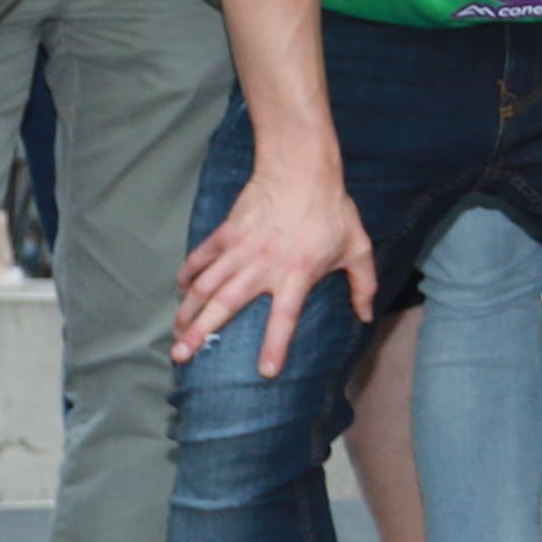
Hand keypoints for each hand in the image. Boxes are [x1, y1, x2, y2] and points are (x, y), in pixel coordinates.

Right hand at [174, 159, 373, 375]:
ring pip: (205, 285)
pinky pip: (201, 257)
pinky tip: (181, 290)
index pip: (284, 319)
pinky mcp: (226, 233)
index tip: (265, 372)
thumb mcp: (357, 247)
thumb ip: (363, 284)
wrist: (301, 169)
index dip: (275, 346)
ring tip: (176, 332)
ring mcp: (240, 249)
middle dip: (200, 332)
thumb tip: (366, 315)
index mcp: (297, 274)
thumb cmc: (332, 209)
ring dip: (187, 310)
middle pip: (224, 305)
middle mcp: (263, 266)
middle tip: (181, 355)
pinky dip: (188, 273)